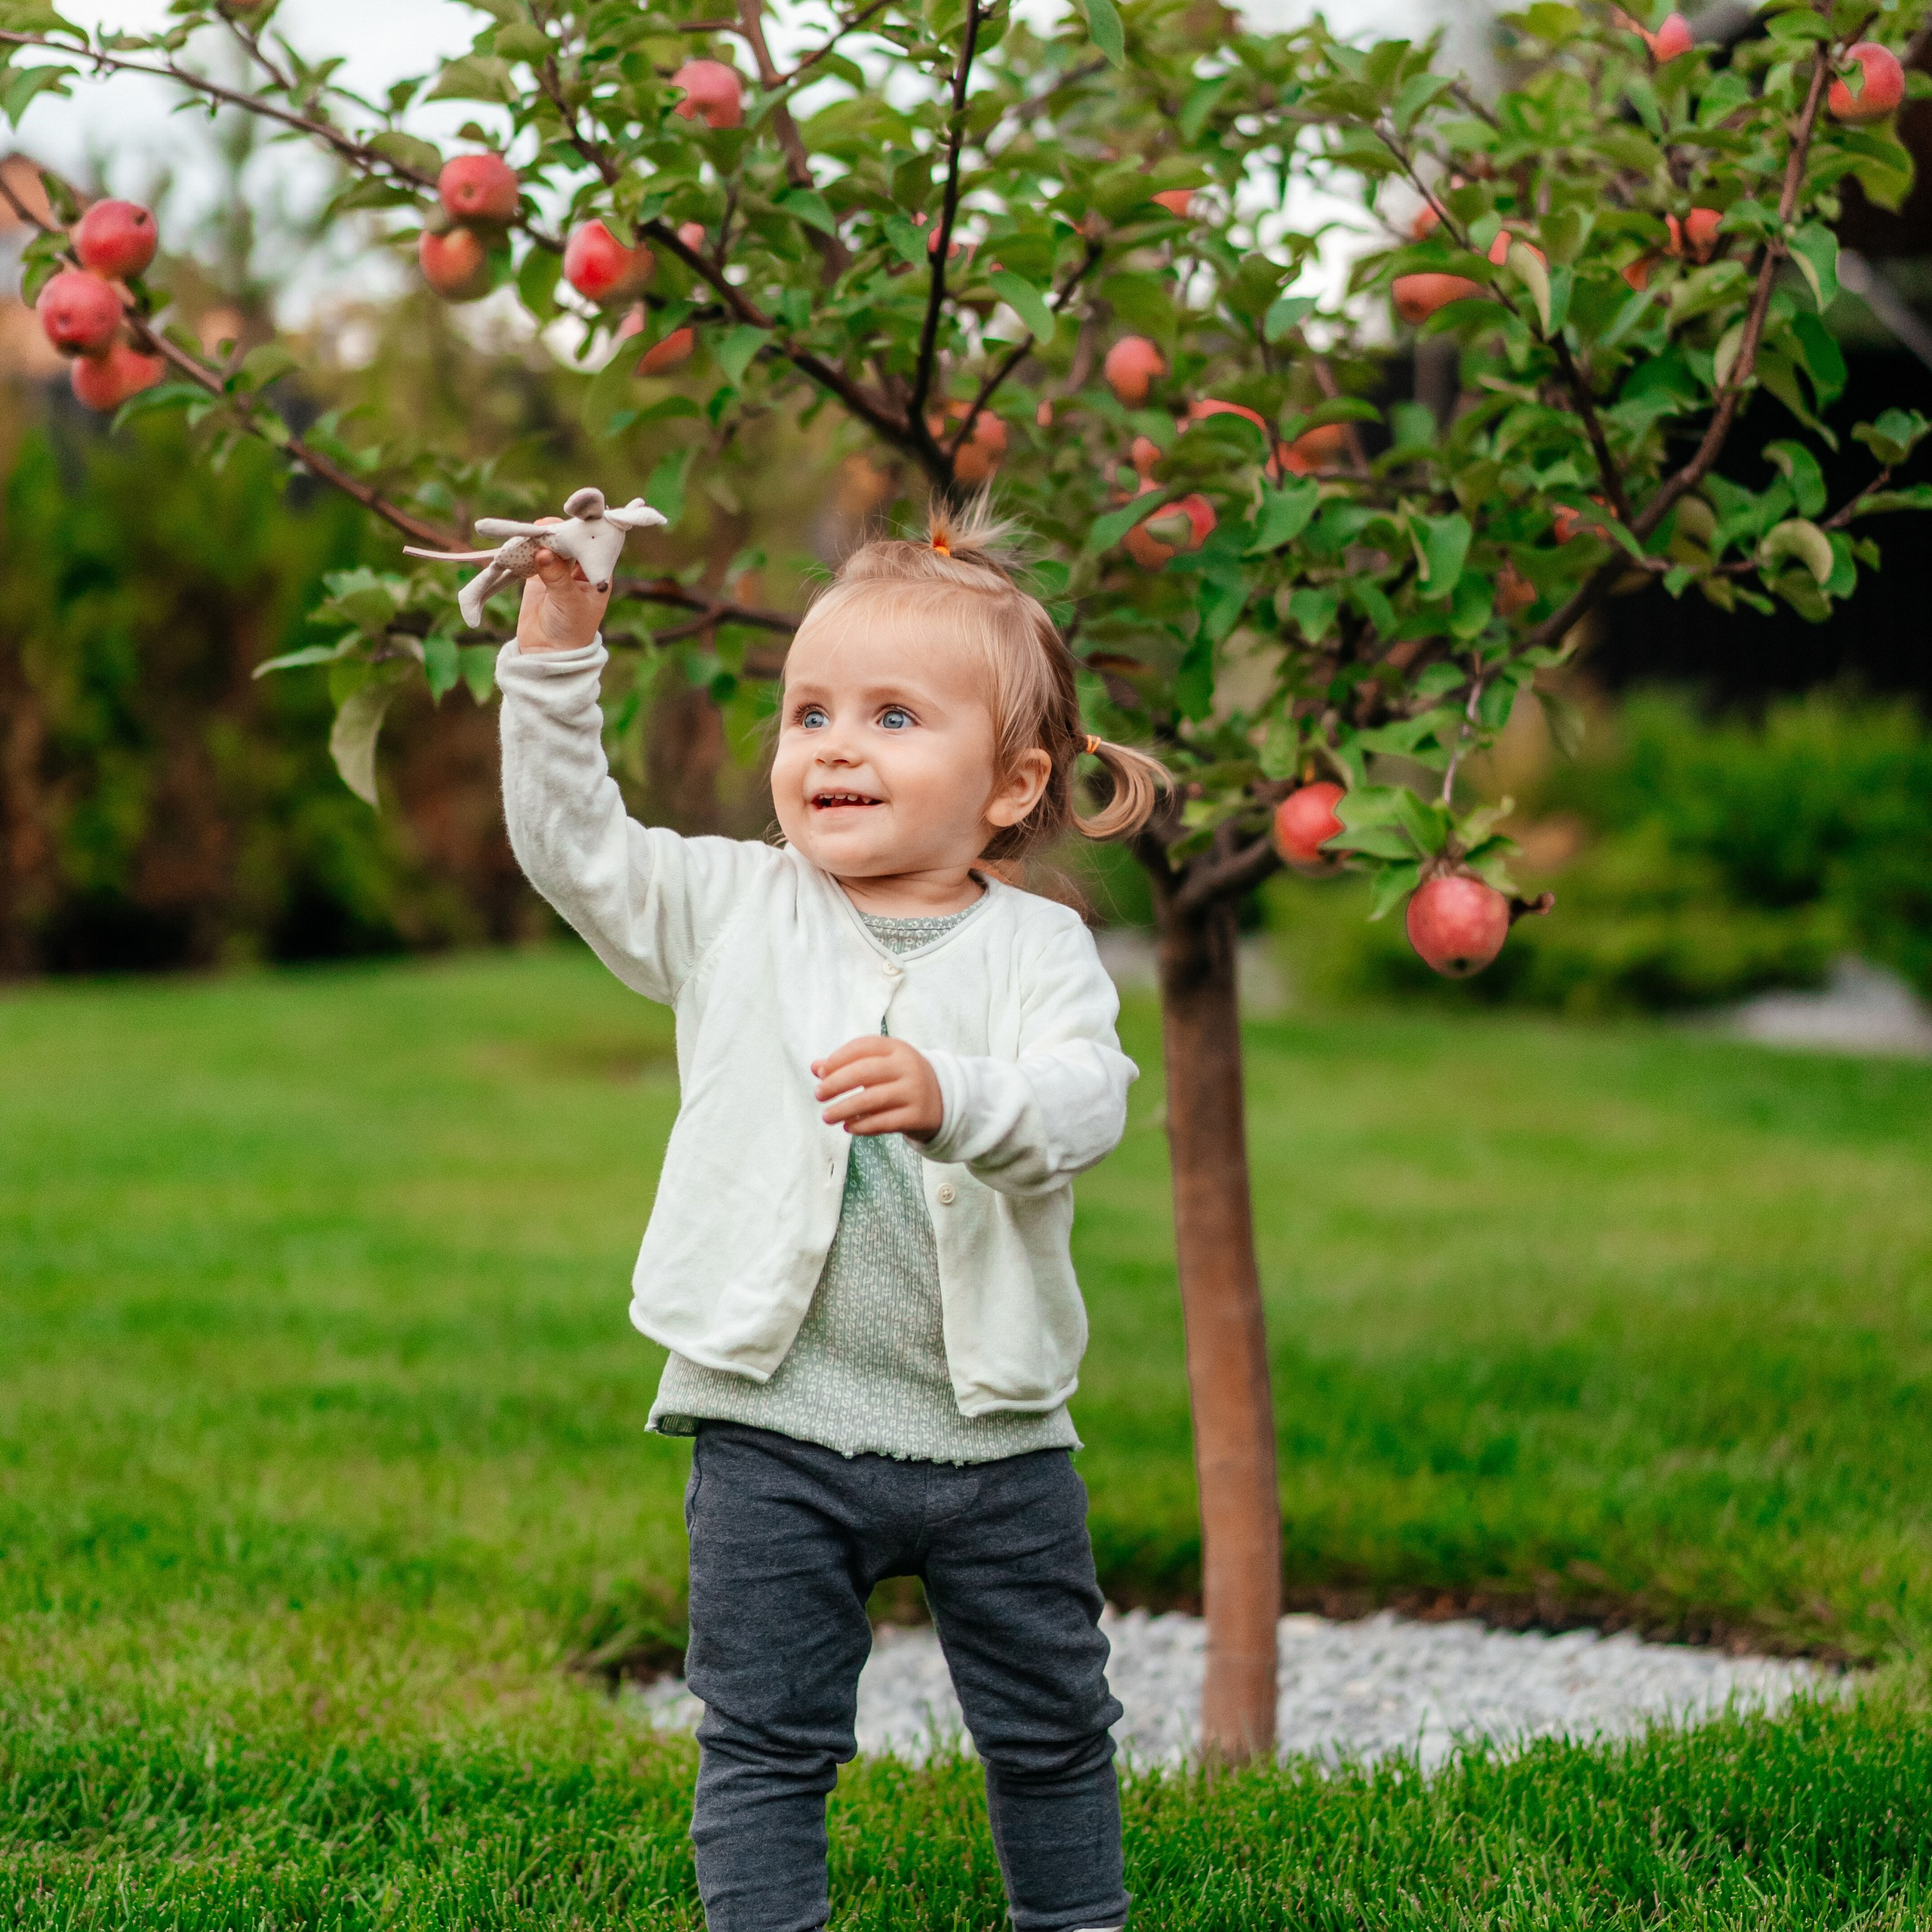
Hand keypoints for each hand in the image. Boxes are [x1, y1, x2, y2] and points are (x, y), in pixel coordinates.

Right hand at [516, 518, 612, 653]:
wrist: (548, 653)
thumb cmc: (571, 631)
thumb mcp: (568, 602)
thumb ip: (557, 577)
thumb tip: (543, 552)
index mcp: (596, 574)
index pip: (591, 545)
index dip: (581, 532)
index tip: (568, 523)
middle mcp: (578, 569)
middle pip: (568, 541)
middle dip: (556, 533)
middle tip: (542, 526)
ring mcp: (557, 570)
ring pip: (549, 546)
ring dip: (538, 538)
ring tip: (527, 533)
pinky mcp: (537, 575)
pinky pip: (531, 556)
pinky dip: (524, 549)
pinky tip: (517, 543)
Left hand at [812, 1036, 942, 1138]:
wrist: (942, 1099)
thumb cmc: (900, 1079)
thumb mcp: (880, 1065)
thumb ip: (848, 1064)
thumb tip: (815, 1067)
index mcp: (897, 1048)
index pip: (863, 1047)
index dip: (838, 1058)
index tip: (821, 1073)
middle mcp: (907, 1066)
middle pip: (864, 1072)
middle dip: (836, 1084)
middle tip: (818, 1095)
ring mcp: (914, 1091)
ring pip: (871, 1100)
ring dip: (844, 1109)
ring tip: (827, 1116)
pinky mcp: (917, 1116)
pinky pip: (883, 1122)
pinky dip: (861, 1125)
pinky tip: (848, 1126)